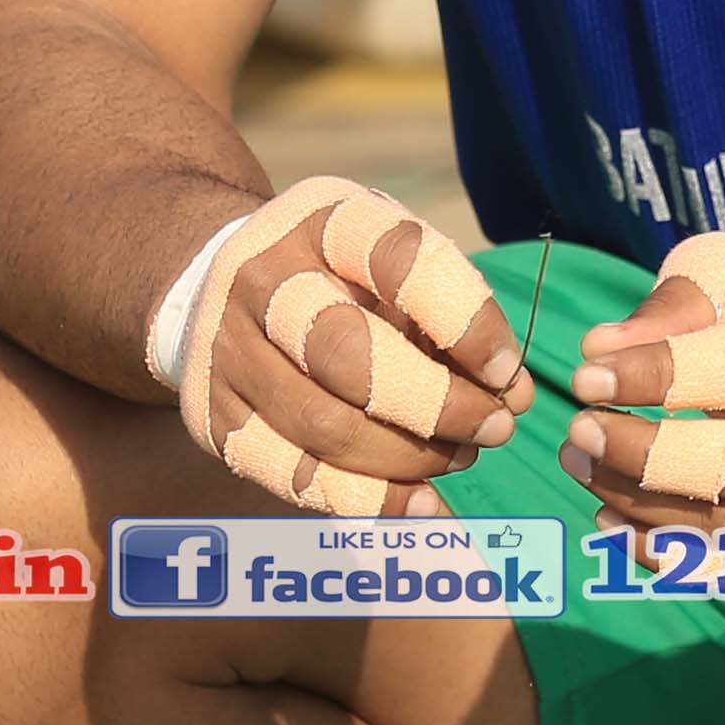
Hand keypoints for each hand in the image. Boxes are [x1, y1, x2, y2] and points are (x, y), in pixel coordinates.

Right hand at [167, 175, 531, 519]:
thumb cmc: (339, 276)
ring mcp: (228, 351)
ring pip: (321, 425)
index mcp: (323, 221)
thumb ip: (452, 320)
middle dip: (436, 404)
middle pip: (346, 354)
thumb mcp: (393, 265)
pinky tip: (421, 502)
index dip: (462, 321)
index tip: (507, 371)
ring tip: (462, 456)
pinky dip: (367, 500)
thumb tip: (511, 394)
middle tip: (495, 427)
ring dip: (409, 457)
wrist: (223, 283)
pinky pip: (292, 476)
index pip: (398, 263)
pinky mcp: (212, 417)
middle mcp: (263, 280)